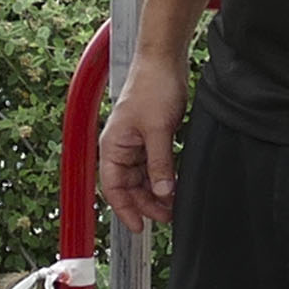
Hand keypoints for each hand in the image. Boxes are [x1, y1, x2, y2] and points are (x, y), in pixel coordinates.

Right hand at [98, 61, 188, 227]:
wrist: (164, 61)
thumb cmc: (152, 86)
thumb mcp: (158, 131)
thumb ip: (160, 164)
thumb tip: (163, 192)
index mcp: (113, 146)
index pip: (113, 188)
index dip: (125, 210)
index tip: (139, 228)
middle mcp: (121, 147)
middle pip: (129, 187)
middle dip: (147, 203)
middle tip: (167, 216)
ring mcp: (135, 143)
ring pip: (142, 178)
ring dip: (157, 192)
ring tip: (174, 203)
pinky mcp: (150, 137)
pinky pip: (154, 165)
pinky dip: (163, 177)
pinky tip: (175, 185)